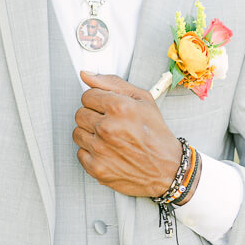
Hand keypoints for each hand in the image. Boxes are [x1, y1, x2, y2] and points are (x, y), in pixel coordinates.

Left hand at [73, 71, 184, 197]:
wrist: (166, 169)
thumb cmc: (156, 134)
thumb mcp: (143, 100)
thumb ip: (112, 83)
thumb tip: (86, 74)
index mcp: (119, 108)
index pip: (87, 95)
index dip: (99, 100)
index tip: (108, 108)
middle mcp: (107, 129)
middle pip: (80, 113)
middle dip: (93, 116)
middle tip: (111, 123)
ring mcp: (100, 150)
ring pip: (77, 133)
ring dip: (91, 134)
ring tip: (110, 138)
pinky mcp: (96, 168)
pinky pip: (80, 152)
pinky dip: (92, 152)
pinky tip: (108, 151)